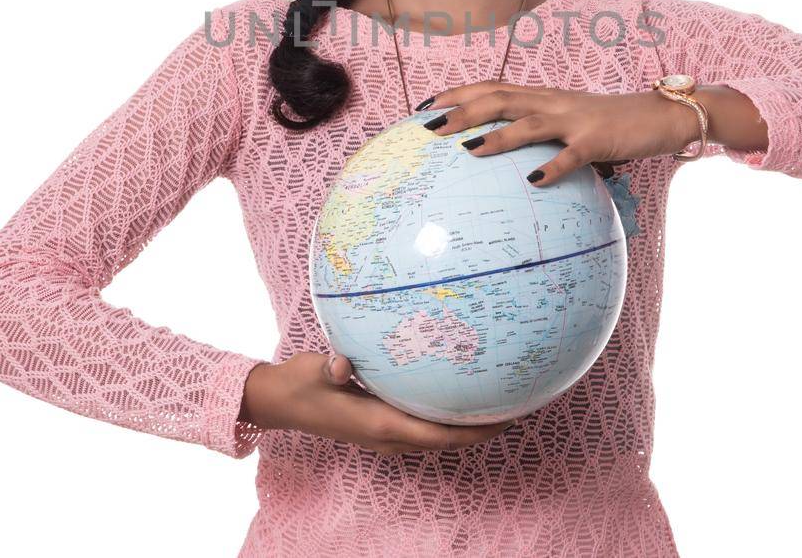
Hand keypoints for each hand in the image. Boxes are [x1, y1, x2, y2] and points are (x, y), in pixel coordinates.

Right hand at [240, 353, 518, 454]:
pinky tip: (459, 394)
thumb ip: (331, 367)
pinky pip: (425, 425)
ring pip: (439, 435)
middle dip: (483, 428)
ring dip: (468, 425)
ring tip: (500, 402)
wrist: (281, 401)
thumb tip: (340, 363)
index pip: (440, 435)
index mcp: (381, 426)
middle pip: (449, 439)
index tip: (507, 418)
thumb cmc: (301, 384)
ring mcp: (386, 435)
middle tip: (520, 404)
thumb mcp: (315, 372)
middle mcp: (389, 437)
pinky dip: (448, 417)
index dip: (475, 430)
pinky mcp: (382, 426)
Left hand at [420, 81, 707, 186]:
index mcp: (545, 98)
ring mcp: (575, 121)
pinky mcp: (598, 141)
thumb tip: (513, 160)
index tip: (425, 105)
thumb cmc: (615, 126)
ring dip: (497, 137)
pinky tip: (532, 182)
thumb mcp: (573, 127)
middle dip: (463, 111)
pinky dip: (551, 167)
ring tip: (468, 150)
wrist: (662, 115)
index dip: (459, 93)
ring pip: (528, 123)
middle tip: (429, 126)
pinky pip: (571, 156)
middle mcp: (554, 103)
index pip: (494, 88)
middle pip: (500, 99)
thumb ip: (544, 136)